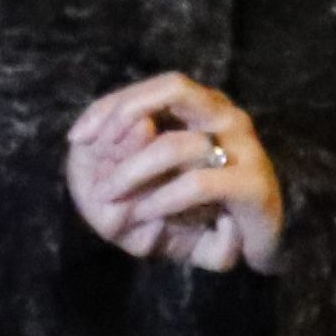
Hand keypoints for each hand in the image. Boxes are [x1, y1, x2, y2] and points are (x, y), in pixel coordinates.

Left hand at [70, 75, 284, 273]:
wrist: (257, 247)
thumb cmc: (197, 212)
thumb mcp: (147, 188)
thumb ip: (119, 162)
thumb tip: (91, 145)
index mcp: (201, 107)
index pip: (150, 88)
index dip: (109, 106)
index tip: (77, 137)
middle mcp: (225, 115)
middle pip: (172, 88)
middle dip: (123, 118)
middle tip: (95, 157)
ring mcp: (244, 147)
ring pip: (177, 144)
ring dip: (133, 173)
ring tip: (110, 200)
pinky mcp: (252, 185)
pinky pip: (197, 184)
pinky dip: (162, 200)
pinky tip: (145, 215)